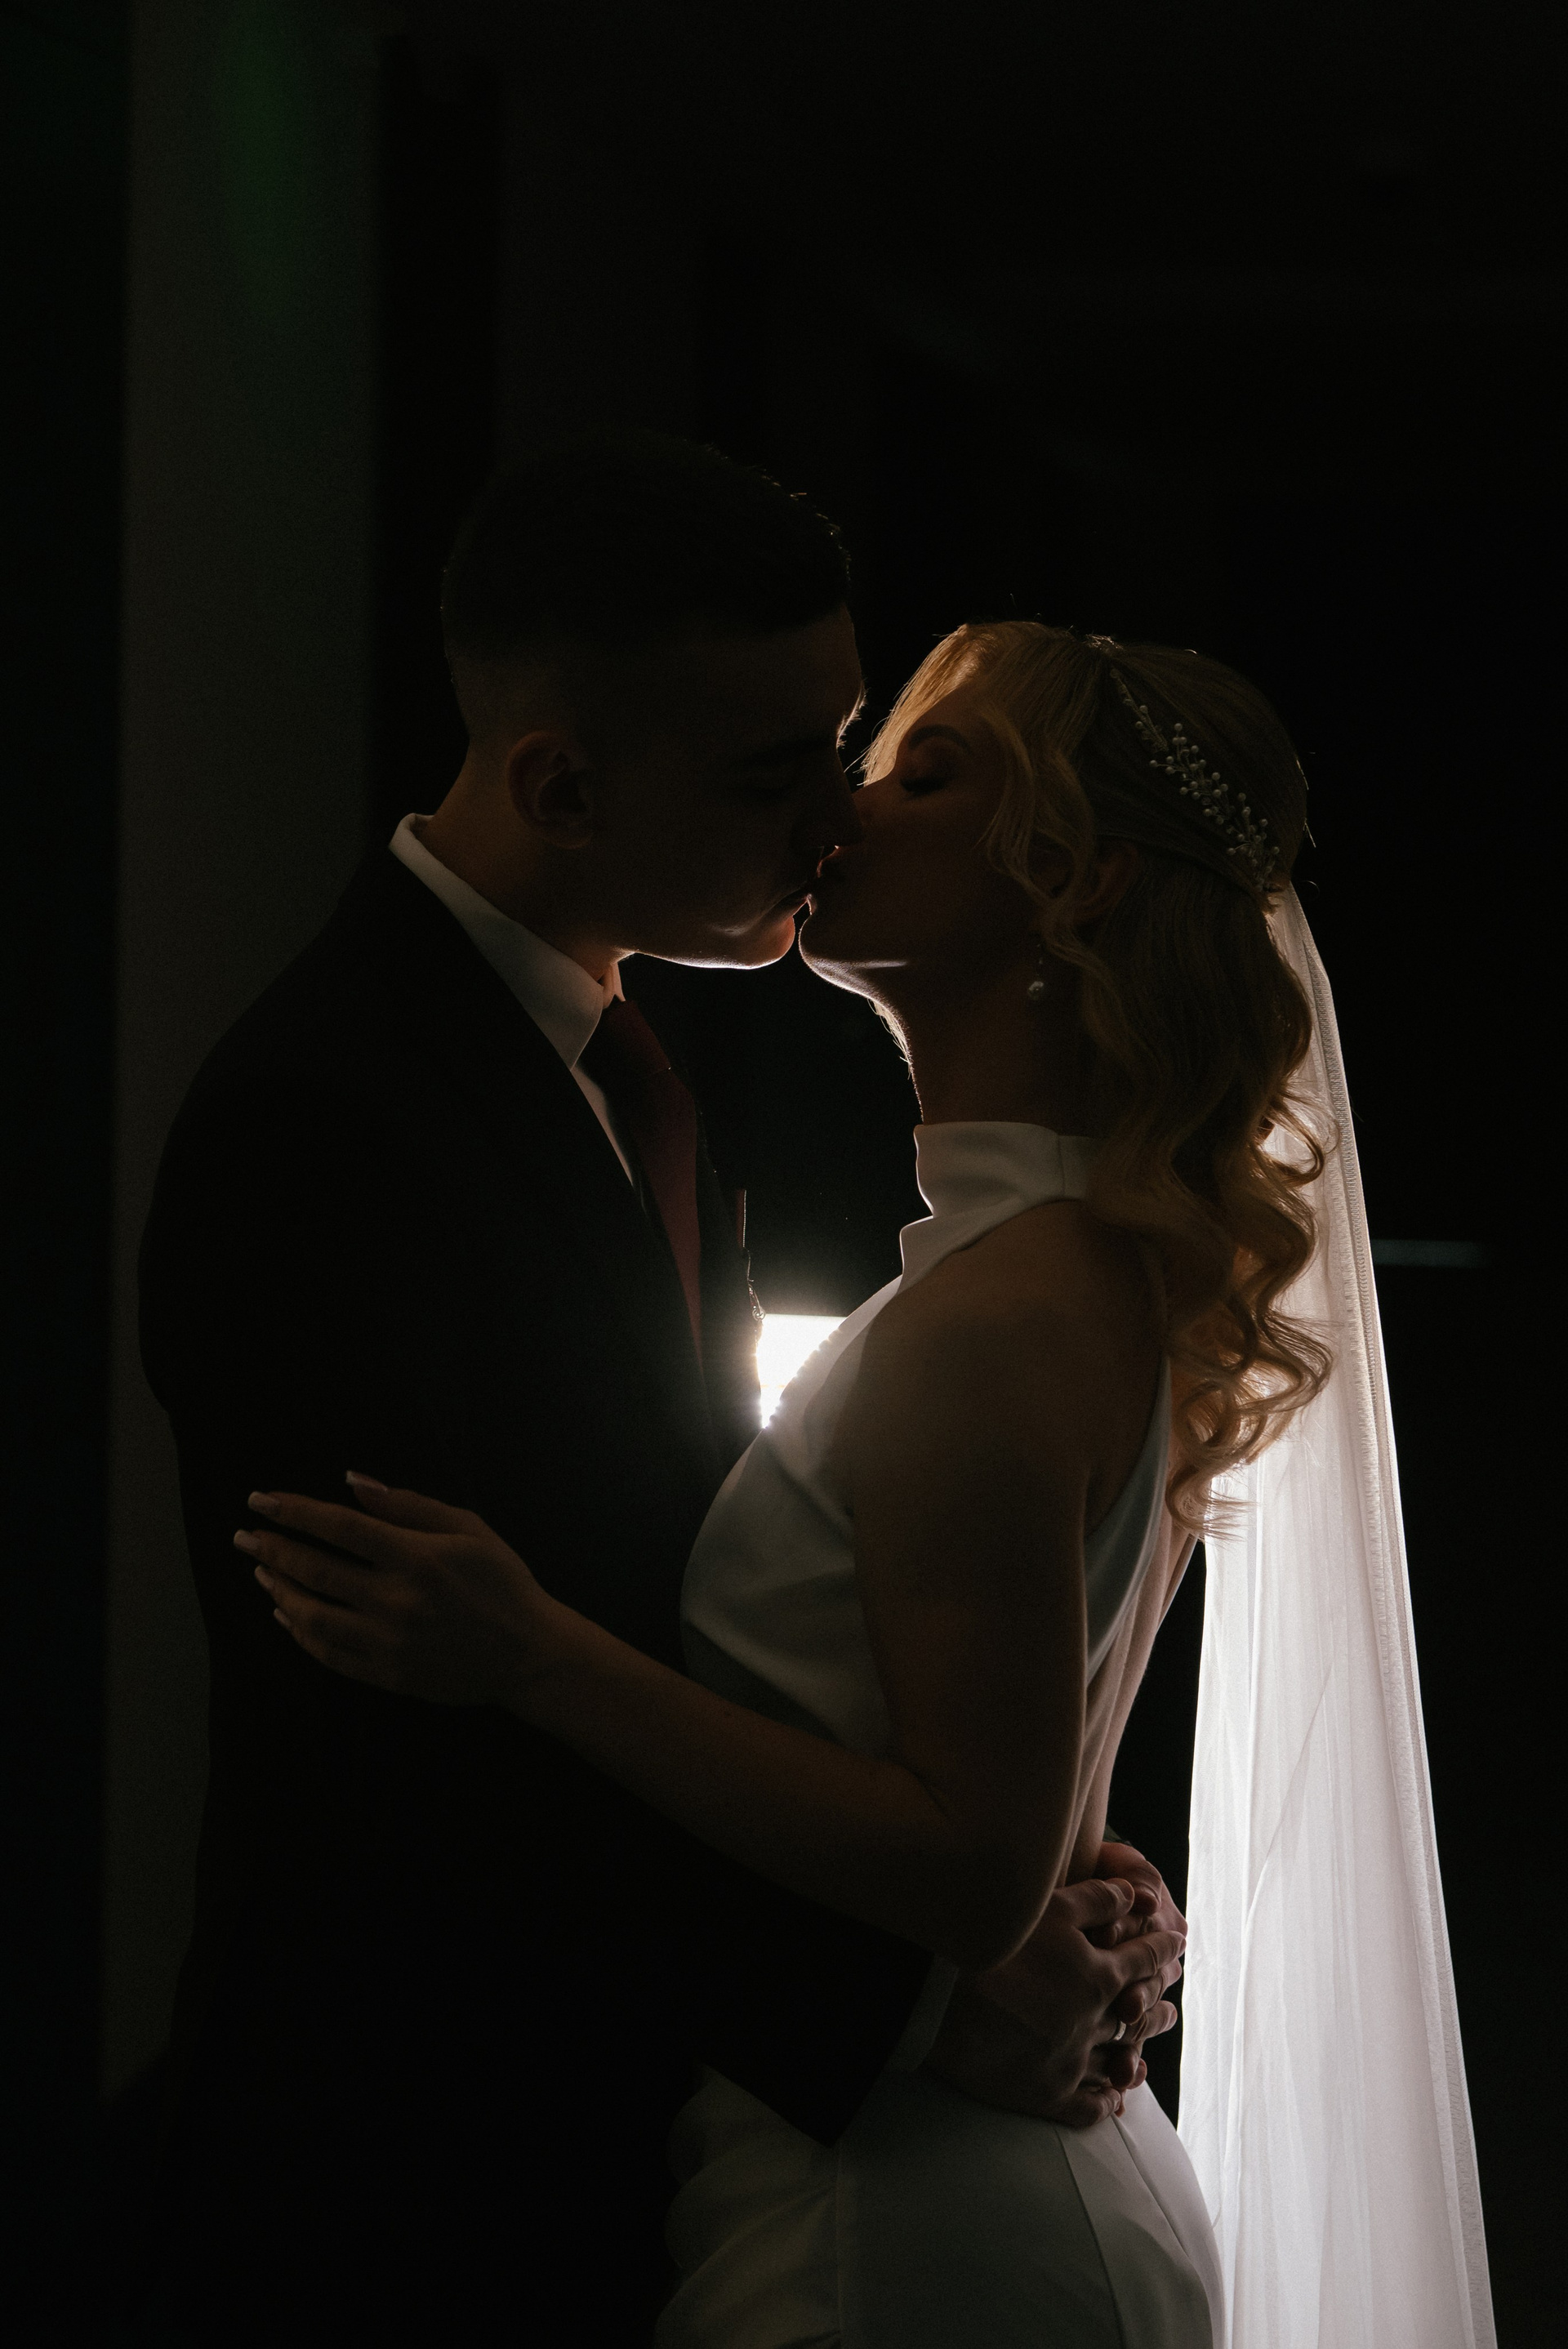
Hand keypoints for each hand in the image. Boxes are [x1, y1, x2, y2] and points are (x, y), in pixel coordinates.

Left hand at [235, 1481, 562, 1705]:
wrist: (529, 1654)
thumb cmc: (503, 1583)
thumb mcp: (469, 1528)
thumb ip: (408, 1505)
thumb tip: (352, 1483)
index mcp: (417, 1557)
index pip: (338, 1527)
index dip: (294, 1511)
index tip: (260, 1500)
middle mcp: (396, 1600)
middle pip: (315, 1569)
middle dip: (271, 1548)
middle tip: (242, 1537)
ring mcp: (388, 1642)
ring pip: (312, 1616)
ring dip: (280, 1591)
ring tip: (262, 1574)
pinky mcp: (387, 1675)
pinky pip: (329, 1654)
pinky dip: (301, 1634)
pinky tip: (288, 1615)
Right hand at [922, 1873, 1184, 2126]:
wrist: (940, 1997)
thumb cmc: (995, 1942)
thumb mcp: (1049, 1907)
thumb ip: (1097, 1899)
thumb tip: (1136, 1894)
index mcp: (1098, 1975)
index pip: (1143, 1960)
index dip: (1161, 1949)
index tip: (1177, 1945)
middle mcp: (1093, 2022)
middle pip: (1136, 2016)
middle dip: (1154, 2010)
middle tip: (1169, 2011)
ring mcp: (1071, 2062)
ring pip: (1116, 2062)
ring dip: (1134, 2059)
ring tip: (1143, 2061)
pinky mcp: (1044, 2093)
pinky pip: (1086, 2105)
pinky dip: (1104, 2102)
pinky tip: (1112, 2102)